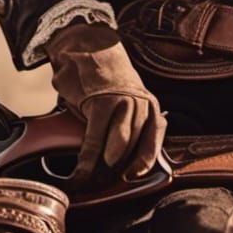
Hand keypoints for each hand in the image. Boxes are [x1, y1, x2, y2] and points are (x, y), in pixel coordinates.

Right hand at [45, 20, 165, 183]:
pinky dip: (86, 162)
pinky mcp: (102, 105)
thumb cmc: (104, 79)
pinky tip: (79, 174)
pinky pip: (95, 142)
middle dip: (115, 172)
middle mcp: (141, 105)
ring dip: (100, 172)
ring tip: (87, 184)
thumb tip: (118, 157)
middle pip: (132, 150)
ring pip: (116, 151)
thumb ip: (126, 124)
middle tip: (98, 185)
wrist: (89, 46)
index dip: (143, 163)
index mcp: (150, 105)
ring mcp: (123, 105)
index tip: (131, 178)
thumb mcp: (123, 100)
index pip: (153, 141)